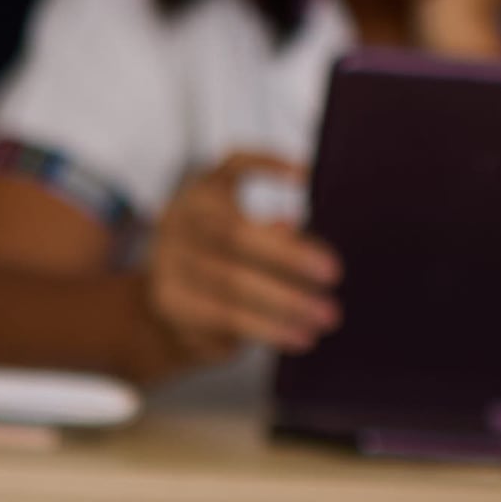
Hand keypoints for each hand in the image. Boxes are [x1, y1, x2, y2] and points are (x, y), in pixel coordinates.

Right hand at [141, 152, 341, 362]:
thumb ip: (269, 231)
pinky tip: (301, 336)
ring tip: (326, 316)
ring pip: (230, 283)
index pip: (232, 166)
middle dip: (287, 254)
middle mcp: (179, 220)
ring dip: (285, 301)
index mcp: (203, 192)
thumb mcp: (243, 235)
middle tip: (333, 272)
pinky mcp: (172, 303)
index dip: (267, 165)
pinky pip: (224, 317)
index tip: (309, 176)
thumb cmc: (224, 263)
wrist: (167, 308)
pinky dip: (268, 328)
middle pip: (233, 234)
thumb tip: (291, 229)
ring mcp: (168, 262)